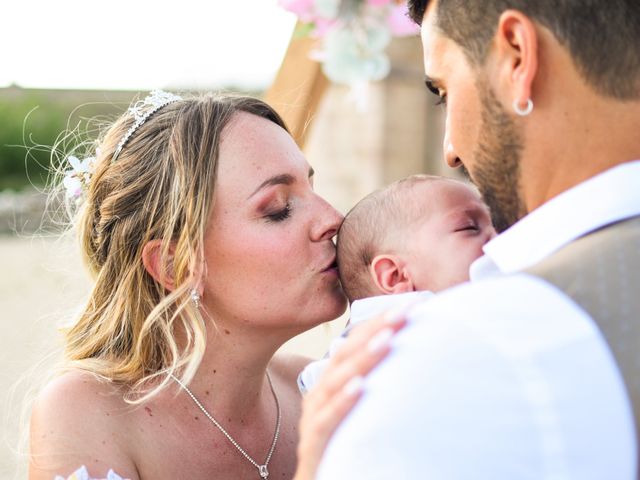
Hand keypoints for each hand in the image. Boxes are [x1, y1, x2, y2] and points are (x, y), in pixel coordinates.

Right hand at [293, 310, 406, 479]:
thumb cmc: (345, 440)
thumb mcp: (359, 406)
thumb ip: (374, 381)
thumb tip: (407, 352)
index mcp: (332, 380)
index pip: (355, 342)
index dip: (381, 320)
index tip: (412, 304)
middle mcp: (321, 392)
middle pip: (347, 353)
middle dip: (376, 329)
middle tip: (405, 311)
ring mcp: (314, 416)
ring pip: (337, 381)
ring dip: (363, 358)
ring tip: (387, 339)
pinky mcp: (315, 443)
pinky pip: (327, 420)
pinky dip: (343, 401)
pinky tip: (360, 387)